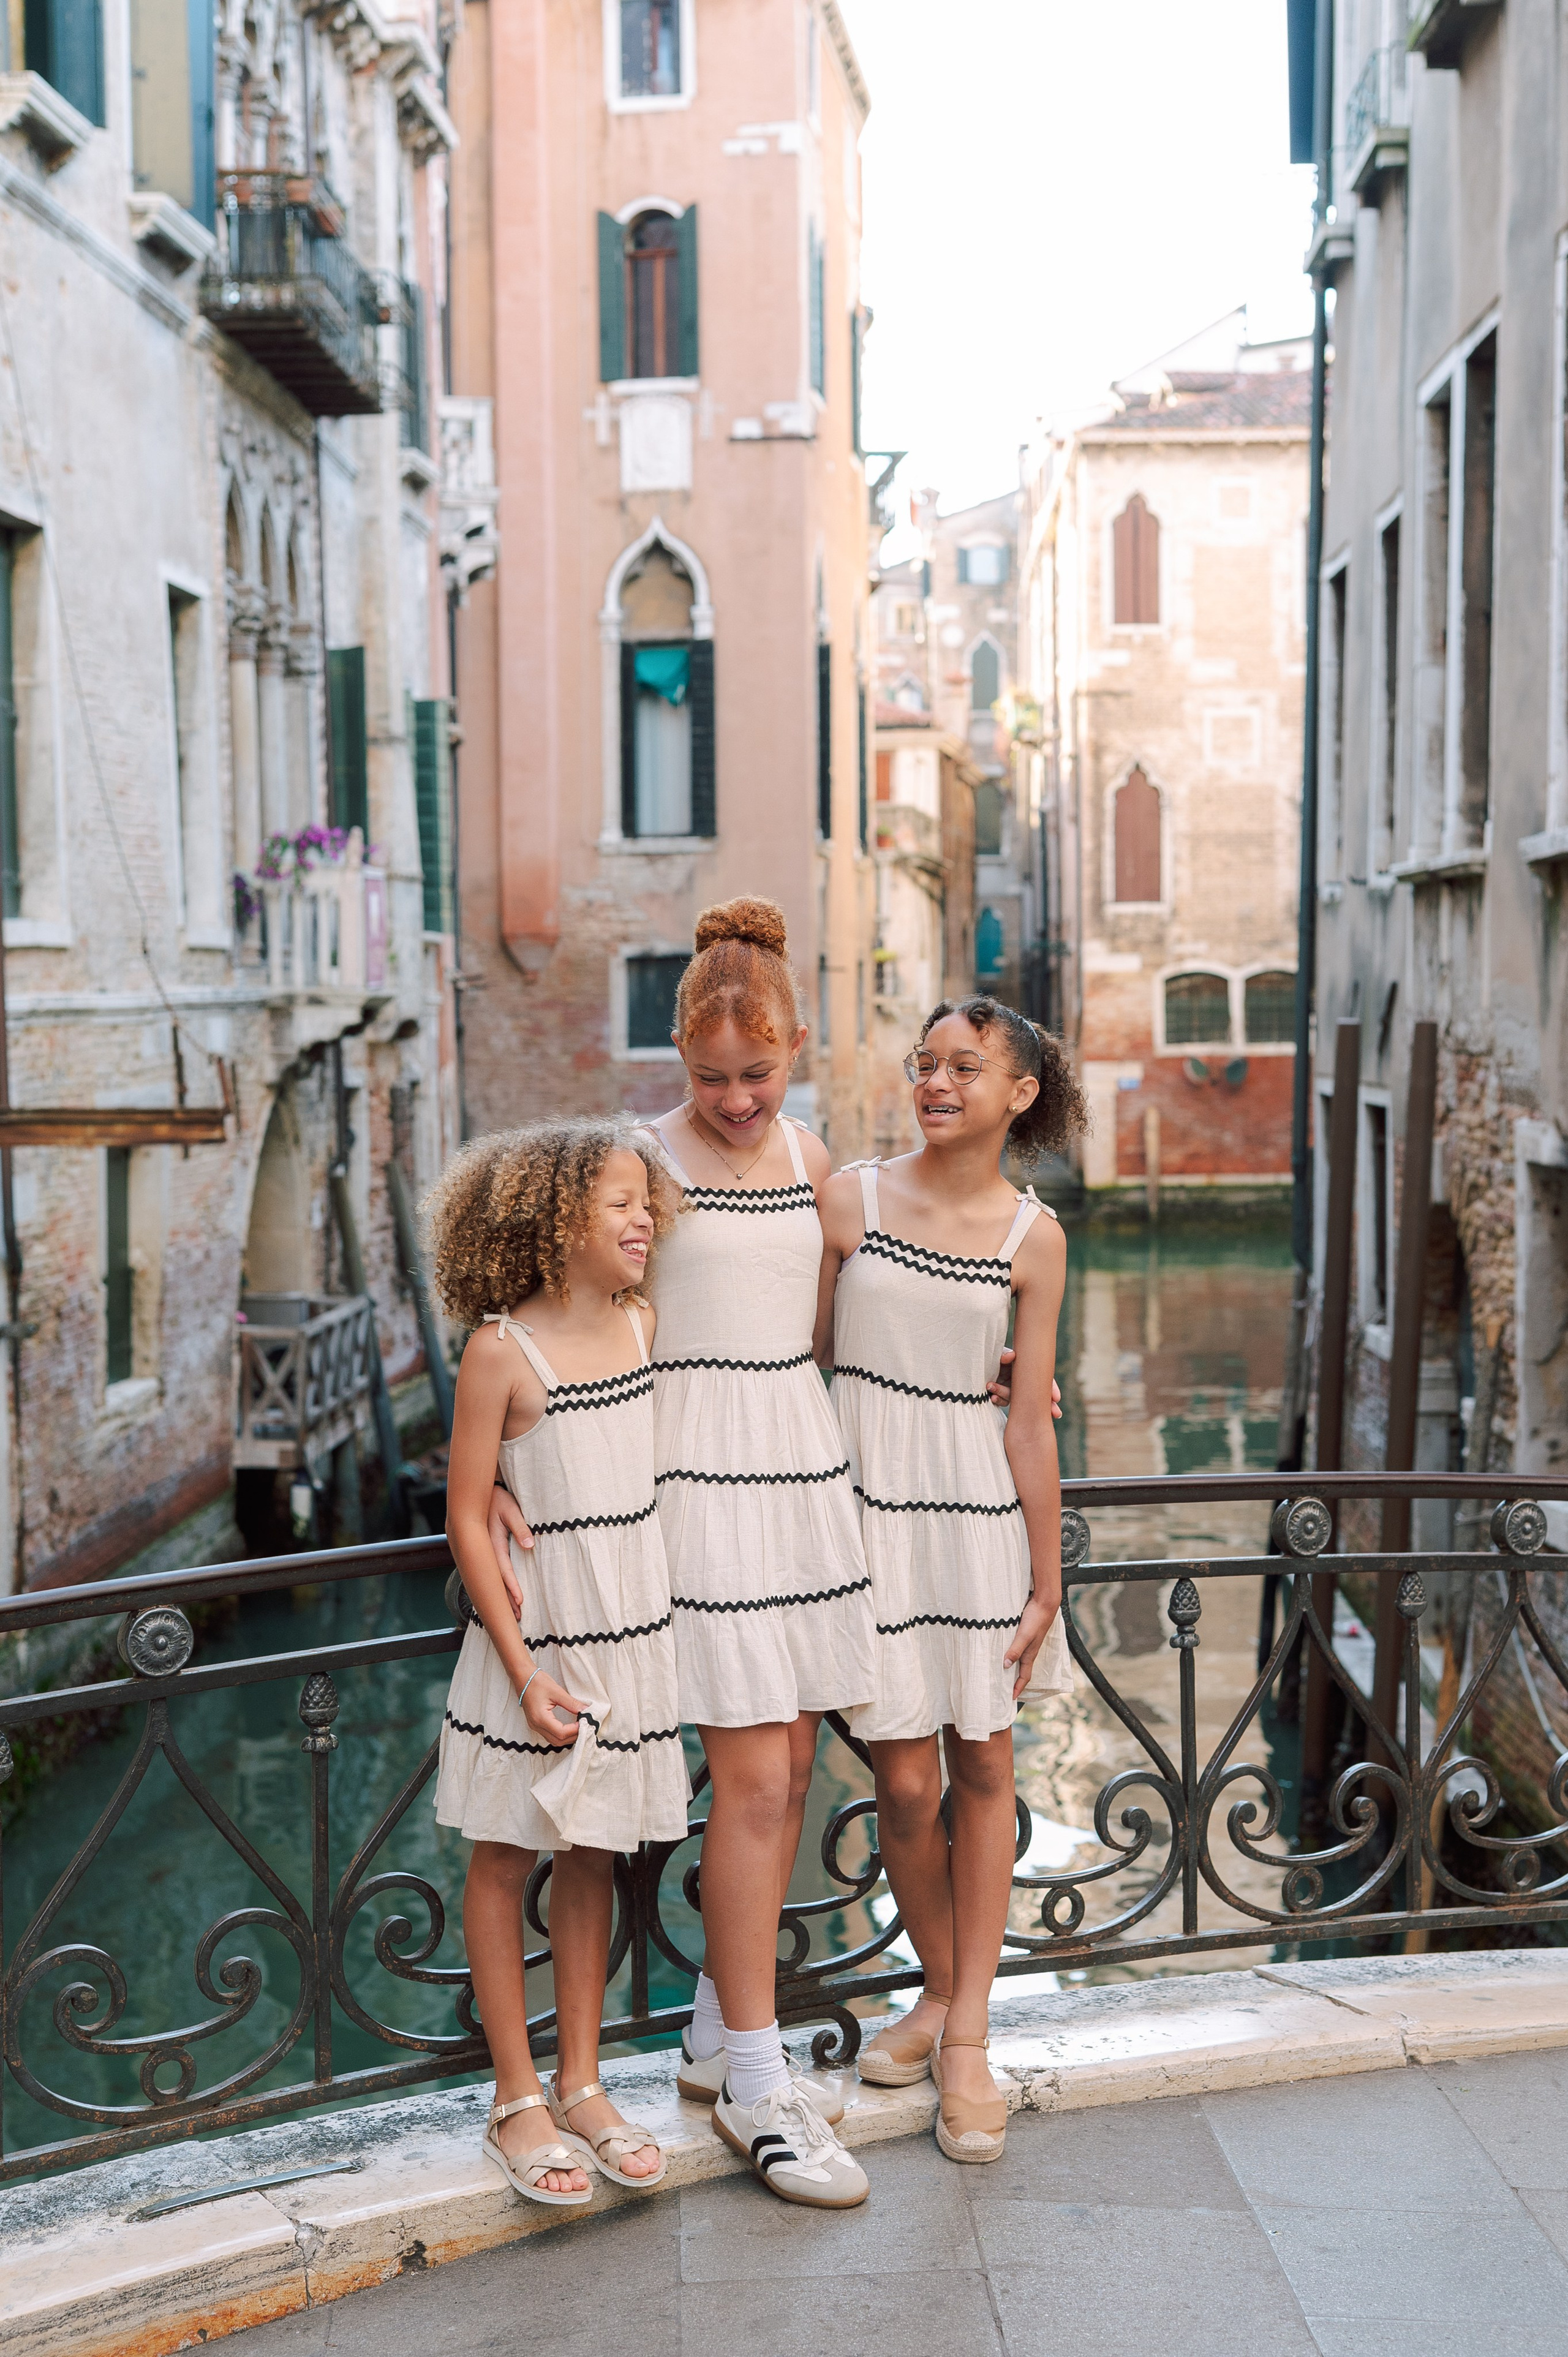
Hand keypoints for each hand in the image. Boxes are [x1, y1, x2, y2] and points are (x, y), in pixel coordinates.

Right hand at [488, 1486, 531, 1618]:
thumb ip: (520, 1527)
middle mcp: (485, 1550)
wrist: (478, 1494)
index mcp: (492, 1541)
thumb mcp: (510, 1509)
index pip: (504, 1569)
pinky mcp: (484, 1552)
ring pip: (494, 1578)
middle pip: (497, 1579)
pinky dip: (498, 1586)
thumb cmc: (498, 1499)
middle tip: (518, 1617)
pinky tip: (502, 1596)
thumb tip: (529, 1545)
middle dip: (507, 1599)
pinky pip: (492, 1572)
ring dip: (503, 1595)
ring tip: (514, 1612)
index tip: (520, 1601)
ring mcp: (483, 1552)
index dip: (511, 1586)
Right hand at [522, 1669, 591, 1746]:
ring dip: (568, 1737)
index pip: (561, 1732)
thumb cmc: (537, 1682)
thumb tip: (586, 1711)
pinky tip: (569, 1728)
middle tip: (586, 1726)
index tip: (586, 1722)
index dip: (575, 1730)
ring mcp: (535, 1726)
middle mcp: (536, 1725)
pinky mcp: (536, 1724)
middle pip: (558, 1740)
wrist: (523, 1678)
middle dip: (573, 1736)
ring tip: (579, 1727)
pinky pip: (550, 1735)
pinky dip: (561, 1735)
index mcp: (540, 1718)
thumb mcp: (557, 1691)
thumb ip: (572, 1703)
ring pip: (554, 1740)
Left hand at [987, 1348, 1061, 1419]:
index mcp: (1027, 1371)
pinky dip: (998, 1400)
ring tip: (992, 1386)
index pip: (1044, 1380)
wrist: (980, 1361)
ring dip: (1005, 1394)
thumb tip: (1012, 1356)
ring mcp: (1012, 1390)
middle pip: (1038, 1396)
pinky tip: (992, 1397)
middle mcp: (1022, 1382)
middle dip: (1048, 1406)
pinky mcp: (1000, 1396)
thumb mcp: (1001, 1352)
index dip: (1051, 1389)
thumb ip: (1005, 1354)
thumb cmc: (995, 1355)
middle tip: (1057, 1414)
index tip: (1056, 1398)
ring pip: (1017, 1399)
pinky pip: (1003, 1402)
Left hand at [1004, 1589, 1060, 1700]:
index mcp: (1030, 1654)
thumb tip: (1005, 1666)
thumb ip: (1015, 1650)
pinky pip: (1018, 1648)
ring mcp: (1029, 1642)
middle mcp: (1030, 1650)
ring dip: (1012, 1668)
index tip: (1011, 1698)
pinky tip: (1004, 1650)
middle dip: (1015, 1681)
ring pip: (1020, 1659)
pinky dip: (1011, 1654)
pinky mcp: (1026, 1633)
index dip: (1018, 1688)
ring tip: (1002, 1673)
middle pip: (1022, 1670)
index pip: (1024, 1676)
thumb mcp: (1024, 1635)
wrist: (1045, 1602)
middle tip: (1004, 1689)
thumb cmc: (1036, 1618)